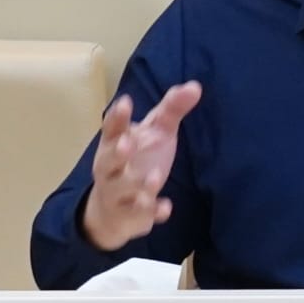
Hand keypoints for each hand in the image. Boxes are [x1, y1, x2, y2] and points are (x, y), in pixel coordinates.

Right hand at [81, 81, 202, 250]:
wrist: (114, 211)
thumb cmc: (137, 159)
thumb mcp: (156, 132)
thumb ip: (171, 109)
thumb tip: (195, 86)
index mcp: (115, 142)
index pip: (111, 128)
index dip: (117, 116)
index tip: (125, 102)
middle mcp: (110, 168)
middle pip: (108, 160)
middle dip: (116, 153)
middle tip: (128, 144)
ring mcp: (116, 194)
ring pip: (121, 190)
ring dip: (138, 184)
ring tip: (155, 178)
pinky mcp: (128, 217)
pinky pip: (137, 216)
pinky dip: (151, 213)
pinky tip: (165, 207)